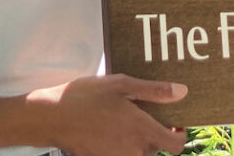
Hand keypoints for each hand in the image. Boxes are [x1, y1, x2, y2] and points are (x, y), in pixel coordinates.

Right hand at [29, 73, 187, 155]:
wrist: (52, 117)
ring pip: (139, 151)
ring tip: (124, 115)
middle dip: (155, 131)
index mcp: (142, 130)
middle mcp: (133, 149)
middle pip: (157, 147)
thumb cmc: (87, 97)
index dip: (180, 135)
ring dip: (138, 138)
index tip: (175, 122)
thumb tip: (182, 93)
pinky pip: (121, 153)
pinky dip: (121, 142)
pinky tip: (109, 124)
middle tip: (143, 110)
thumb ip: (155, 91)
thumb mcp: (122, 85)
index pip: (175, 145)